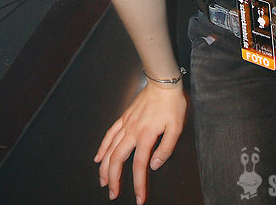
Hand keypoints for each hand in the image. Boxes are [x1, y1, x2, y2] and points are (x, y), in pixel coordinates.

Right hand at [94, 81, 187, 203]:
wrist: (162, 83)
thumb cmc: (172, 104)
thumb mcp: (176, 127)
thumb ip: (166, 148)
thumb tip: (154, 165)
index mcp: (146, 135)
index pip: (139, 166)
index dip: (139, 185)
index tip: (139, 198)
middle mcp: (132, 131)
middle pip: (118, 160)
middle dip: (114, 180)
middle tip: (113, 194)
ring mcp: (126, 124)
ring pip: (110, 149)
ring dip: (105, 167)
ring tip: (103, 181)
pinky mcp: (124, 117)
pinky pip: (109, 134)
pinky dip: (102, 147)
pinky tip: (98, 157)